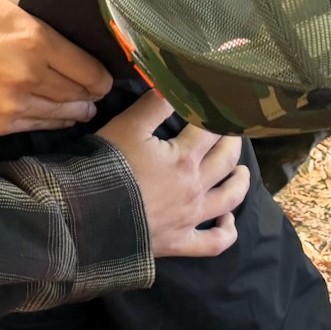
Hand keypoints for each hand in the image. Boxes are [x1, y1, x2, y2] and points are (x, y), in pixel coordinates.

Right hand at [0, 0, 111, 134]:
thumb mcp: (2, 6)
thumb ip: (40, 20)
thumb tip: (70, 34)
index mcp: (34, 39)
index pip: (89, 69)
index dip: (102, 75)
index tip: (103, 76)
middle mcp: (29, 74)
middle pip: (80, 93)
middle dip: (91, 93)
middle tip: (94, 92)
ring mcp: (14, 103)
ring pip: (64, 114)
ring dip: (77, 110)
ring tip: (82, 107)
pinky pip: (40, 125)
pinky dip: (54, 121)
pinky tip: (58, 116)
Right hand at [98, 90, 246, 257]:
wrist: (88, 215)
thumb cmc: (107, 166)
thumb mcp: (127, 126)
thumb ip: (154, 105)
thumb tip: (174, 87)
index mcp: (184, 157)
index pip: (210, 129)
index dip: (216, 113)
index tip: (220, 104)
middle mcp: (195, 186)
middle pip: (226, 160)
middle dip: (232, 142)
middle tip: (233, 132)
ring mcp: (191, 217)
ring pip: (229, 199)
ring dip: (240, 183)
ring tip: (242, 172)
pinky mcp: (180, 242)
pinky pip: (214, 242)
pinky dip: (227, 231)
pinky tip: (228, 219)